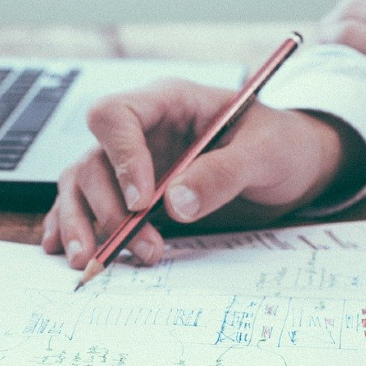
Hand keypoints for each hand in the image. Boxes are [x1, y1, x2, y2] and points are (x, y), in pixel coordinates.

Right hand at [43, 80, 365, 266]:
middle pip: (93, 160)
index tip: (142, 201)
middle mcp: (142, 131)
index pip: (116, 116)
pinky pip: (89, 205)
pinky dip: (74, 227)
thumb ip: (222, 173)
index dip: (121, 158)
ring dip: (83, 224)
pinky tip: (69, 251)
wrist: (295, 166)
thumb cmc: (282, 145)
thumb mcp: (265, 153)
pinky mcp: (133, 194)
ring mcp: (133, 163)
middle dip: (108, 208)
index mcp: (170, 103)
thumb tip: (175, 204)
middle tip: (142, 246)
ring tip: (91, 262)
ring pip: (82, 185)